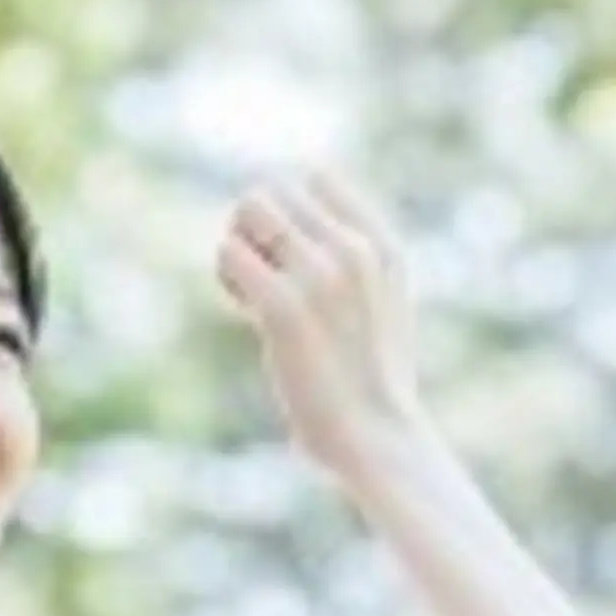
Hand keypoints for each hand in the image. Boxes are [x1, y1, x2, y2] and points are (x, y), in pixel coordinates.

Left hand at [214, 172, 427, 479]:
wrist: (377, 438)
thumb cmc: (373, 381)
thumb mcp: (388, 304)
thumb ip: (361, 257)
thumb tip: (315, 196)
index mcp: (384, 245)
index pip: (317, 178)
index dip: (296, 216)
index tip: (300, 261)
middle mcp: (354, 251)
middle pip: (272, 192)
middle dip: (258, 231)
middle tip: (267, 280)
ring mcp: (320, 276)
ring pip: (247, 211)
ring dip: (239, 248)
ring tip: (256, 292)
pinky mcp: (283, 307)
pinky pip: (228, 253)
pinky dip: (227, 278)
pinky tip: (246, 309)